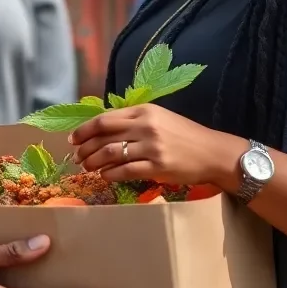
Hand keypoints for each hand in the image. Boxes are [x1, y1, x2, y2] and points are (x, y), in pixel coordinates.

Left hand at [70, 104, 246, 189]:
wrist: (213, 153)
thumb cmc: (184, 135)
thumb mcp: (159, 118)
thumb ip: (134, 120)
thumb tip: (104, 129)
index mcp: (144, 111)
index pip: (105, 119)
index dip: (85, 129)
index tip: (73, 138)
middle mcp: (145, 126)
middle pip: (104, 136)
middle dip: (85, 147)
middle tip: (76, 157)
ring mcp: (151, 147)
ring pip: (111, 154)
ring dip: (94, 162)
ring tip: (87, 168)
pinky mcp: (158, 167)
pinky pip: (125, 171)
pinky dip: (110, 174)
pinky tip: (105, 176)